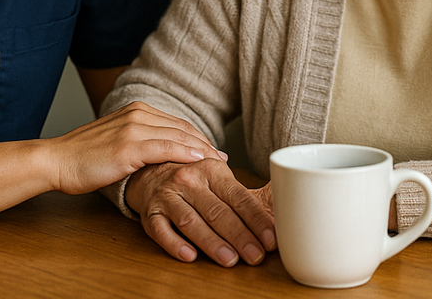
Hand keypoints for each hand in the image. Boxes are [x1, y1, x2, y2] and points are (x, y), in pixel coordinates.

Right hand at [48, 101, 224, 195]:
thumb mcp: (117, 143)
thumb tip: (163, 155)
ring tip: (219, 166)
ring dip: (203, 151)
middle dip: (207, 145)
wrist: (56, 161)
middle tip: (224, 161)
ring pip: (179, 136)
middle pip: (183, 128)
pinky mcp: (128, 145)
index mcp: (136, 109)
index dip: (199, 138)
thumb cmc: (83, 158)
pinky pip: (166, 148)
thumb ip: (140, 142)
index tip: (215, 153)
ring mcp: (133, 127)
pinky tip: (201, 162)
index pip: (177, 123)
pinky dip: (186, 153)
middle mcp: (137, 113)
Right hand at [125, 159, 275, 266]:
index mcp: (211, 170)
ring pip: (191, 222)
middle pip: (217, 212)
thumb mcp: (218, 175)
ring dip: (212, 243)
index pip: (238, 197)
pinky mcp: (151, 214)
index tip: (271, 239)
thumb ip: (242, 192)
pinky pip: (161, 231)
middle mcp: (188, 181)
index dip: (256, 219)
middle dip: (239, 236)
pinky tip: (190, 256)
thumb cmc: (194, 179)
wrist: (151, 172)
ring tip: (231, 260)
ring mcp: (168, 197)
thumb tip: (280, 205)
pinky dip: (175, 244)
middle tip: (255, 256)